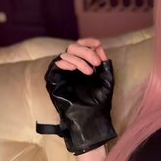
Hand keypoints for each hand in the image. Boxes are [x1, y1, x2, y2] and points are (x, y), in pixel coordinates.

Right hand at [37, 38, 117, 154]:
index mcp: (84, 65)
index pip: (81, 46)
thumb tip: (98, 47)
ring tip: (89, 72)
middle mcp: (72, 67)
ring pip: (66, 54)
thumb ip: (103, 62)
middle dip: (86, 52)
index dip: (88, 42)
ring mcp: (62, 73)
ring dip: (79, 60)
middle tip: (96, 63)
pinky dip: (66, 62)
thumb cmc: (99, 102)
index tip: (98, 44)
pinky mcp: (54, 79)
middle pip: (73, 47)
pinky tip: (74, 68)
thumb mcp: (106, 78)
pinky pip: (56, 64)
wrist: (91, 118)